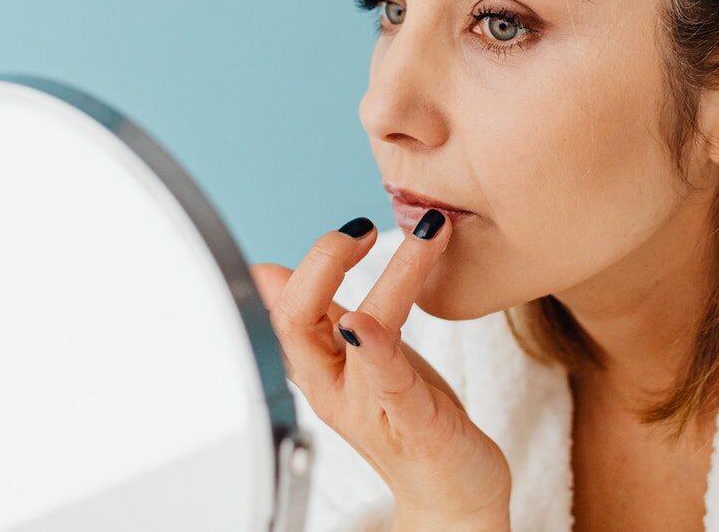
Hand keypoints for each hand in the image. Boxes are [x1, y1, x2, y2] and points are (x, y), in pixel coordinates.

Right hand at [250, 212, 511, 527]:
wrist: (451, 492)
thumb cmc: (407, 417)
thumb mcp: (358, 357)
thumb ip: (322, 314)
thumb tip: (267, 270)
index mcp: (320, 363)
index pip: (283, 304)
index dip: (310, 259)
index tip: (351, 227)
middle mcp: (332, 386)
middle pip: (292, 319)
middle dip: (322, 260)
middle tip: (362, 226)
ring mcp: (368, 406)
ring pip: (351, 336)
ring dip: (392, 278)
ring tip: (427, 235)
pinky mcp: (413, 424)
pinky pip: (387, 381)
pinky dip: (375, 347)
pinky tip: (365, 323)